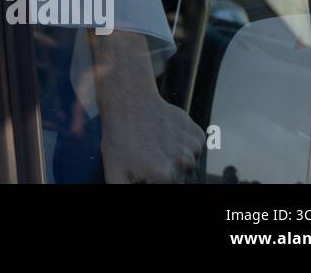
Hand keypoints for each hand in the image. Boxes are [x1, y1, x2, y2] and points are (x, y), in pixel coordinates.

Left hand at [91, 30, 206, 182]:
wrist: (129, 100)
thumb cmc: (119, 138)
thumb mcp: (114, 171)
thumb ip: (122, 191)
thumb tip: (129, 209)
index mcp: (166, 176)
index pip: (172, 188)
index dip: (159, 181)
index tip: (151, 170)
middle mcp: (183, 163)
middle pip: (181, 179)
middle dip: (168, 173)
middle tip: (149, 157)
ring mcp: (192, 146)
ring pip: (189, 162)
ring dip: (175, 157)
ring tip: (154, 144)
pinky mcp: (197, 132)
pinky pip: (194, 146)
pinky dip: (183, 143)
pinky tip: (164, 134)